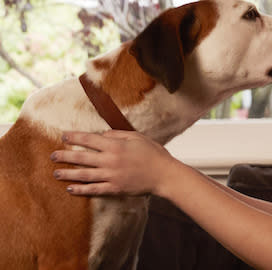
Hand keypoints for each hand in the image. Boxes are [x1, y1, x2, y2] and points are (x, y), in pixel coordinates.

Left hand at [51, 130, 176, 195]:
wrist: (164, 175)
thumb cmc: (154, 153)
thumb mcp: (137, 137)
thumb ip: (118, 135)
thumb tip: (102, 135)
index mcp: (116, 146)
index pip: (89, 139)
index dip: (75, 137)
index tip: (63, 135)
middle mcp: (110, 160)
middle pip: (82, 157)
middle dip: (65, 156)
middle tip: (52, 156)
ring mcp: (111, 176)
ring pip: (84, 175)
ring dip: (68, 174)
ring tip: (56, 173)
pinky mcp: (114, 188)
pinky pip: (94, 189)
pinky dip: (81, 190)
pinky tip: (71, 189)